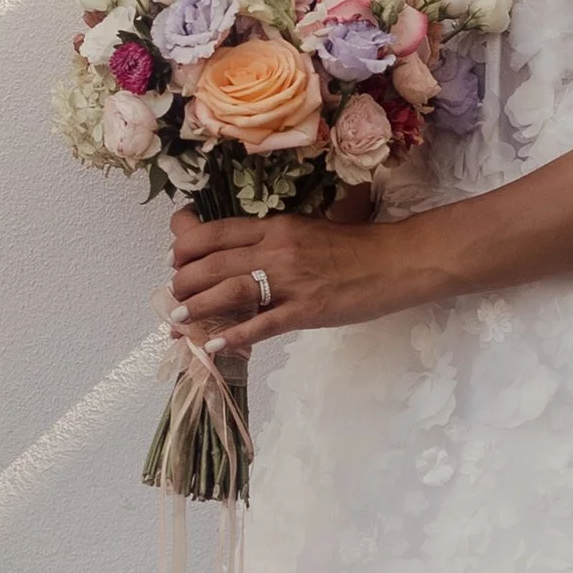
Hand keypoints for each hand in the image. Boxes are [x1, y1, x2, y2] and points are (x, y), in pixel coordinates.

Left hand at [169, 203, 387, 355]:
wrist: (398, 261)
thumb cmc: (355, 246)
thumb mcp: (307, 230)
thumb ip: (271, 240)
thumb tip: (237, 255)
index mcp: (275, 227)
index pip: (213, 232)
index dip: (183, 245)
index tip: (174, 257)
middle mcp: (275, 250)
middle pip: (210, 263)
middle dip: (182, 281)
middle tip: (174, 295)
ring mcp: (290, 281)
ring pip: (227, 292)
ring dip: (196, 307)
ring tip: (179, 320)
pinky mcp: (305, 311)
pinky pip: (260, 325)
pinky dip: (233, 337)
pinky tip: (214, 346)